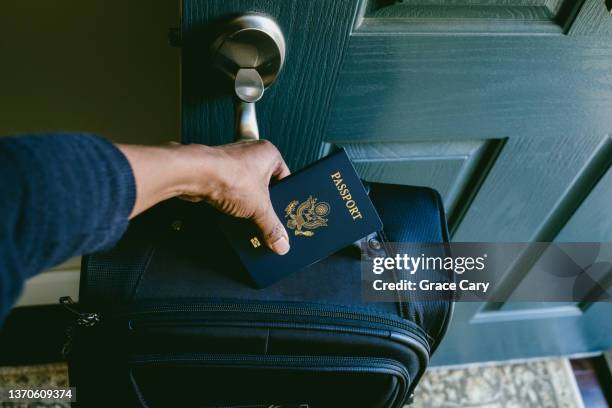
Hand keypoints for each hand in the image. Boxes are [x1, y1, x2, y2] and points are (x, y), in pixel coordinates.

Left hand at [179, 140, 290, 254]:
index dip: (285, 197)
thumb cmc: (228, 175)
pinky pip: (231, 190)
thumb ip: (272, 226)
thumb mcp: (259, 207)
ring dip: (248, 204)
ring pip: (247, 188)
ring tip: (250, 219)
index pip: (286, 178)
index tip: (286, 213)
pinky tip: (233, 215)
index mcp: (269, 153)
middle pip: (266, 185)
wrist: (195, 174)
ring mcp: (233, 161)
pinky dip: (233, 202)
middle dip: (265, 204)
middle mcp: (251, 153)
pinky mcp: (217, 171)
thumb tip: (281, 242)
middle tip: (268, 219)